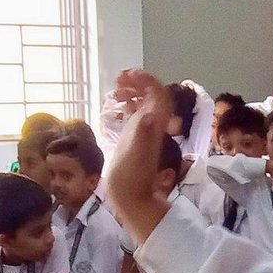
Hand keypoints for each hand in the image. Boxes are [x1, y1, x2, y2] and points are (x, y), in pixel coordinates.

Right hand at [102, 69, 175, 243]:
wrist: (130, 197)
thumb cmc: (131, 179)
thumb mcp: (135, 155)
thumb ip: (142, 134)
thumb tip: (151, 115)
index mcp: (154, 125)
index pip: (157, 93)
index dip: (145, 80)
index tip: (127, 75)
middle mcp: (152, 125)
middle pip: (151, 94)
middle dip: (137, 82)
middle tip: (118, 80)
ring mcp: (144, 130)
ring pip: (143, 101)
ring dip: (131, 90)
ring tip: (114, 89)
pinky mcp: (135, 137)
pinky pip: (135, 112)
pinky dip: (127, 102)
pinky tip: (114, 103)